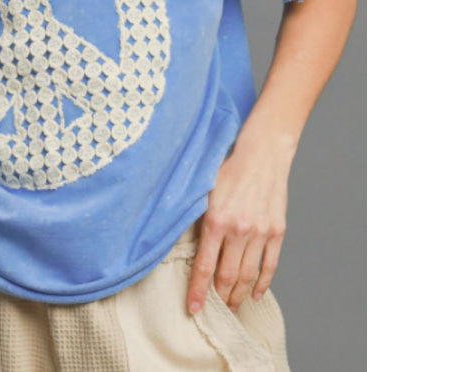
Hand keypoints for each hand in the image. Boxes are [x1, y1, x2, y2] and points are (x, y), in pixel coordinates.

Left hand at [186, 137, 291, 313]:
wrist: (263, 153)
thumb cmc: (229, 168)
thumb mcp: (205, 190)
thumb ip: (198, 218)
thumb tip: (187, 245)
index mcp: (216, 221)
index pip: (205, 266)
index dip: (198, 291)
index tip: (193, 309)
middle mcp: (239, 230)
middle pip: (227, 277)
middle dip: (220, 299)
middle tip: (215, 312)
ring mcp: (260, 232)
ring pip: (248, 275)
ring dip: (238, 295)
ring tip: (231, 307)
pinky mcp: (277, 231)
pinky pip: (270, 265)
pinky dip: (262, 283)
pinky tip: (254, 293)